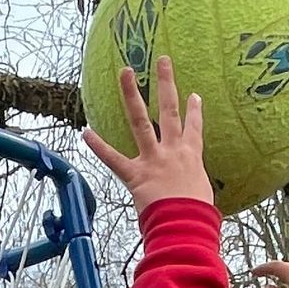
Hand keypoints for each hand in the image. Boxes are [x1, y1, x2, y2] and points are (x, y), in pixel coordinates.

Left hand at [81, 56, 214, 211]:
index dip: (194, 111)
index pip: (194, 128)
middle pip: (169, 110)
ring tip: (126, 71)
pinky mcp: (136, 175)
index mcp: (191, 158)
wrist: (186, 227)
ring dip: (132, 94)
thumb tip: (196, 203)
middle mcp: (173, 152)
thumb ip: (194, 191)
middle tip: (162, 60)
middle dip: (166, 83)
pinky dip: (99, 147)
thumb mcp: (202, 199)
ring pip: (141, 120)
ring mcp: (153, 160)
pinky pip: (113, 159)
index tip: (193, 95)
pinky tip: (86, 133)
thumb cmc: (198, 218)